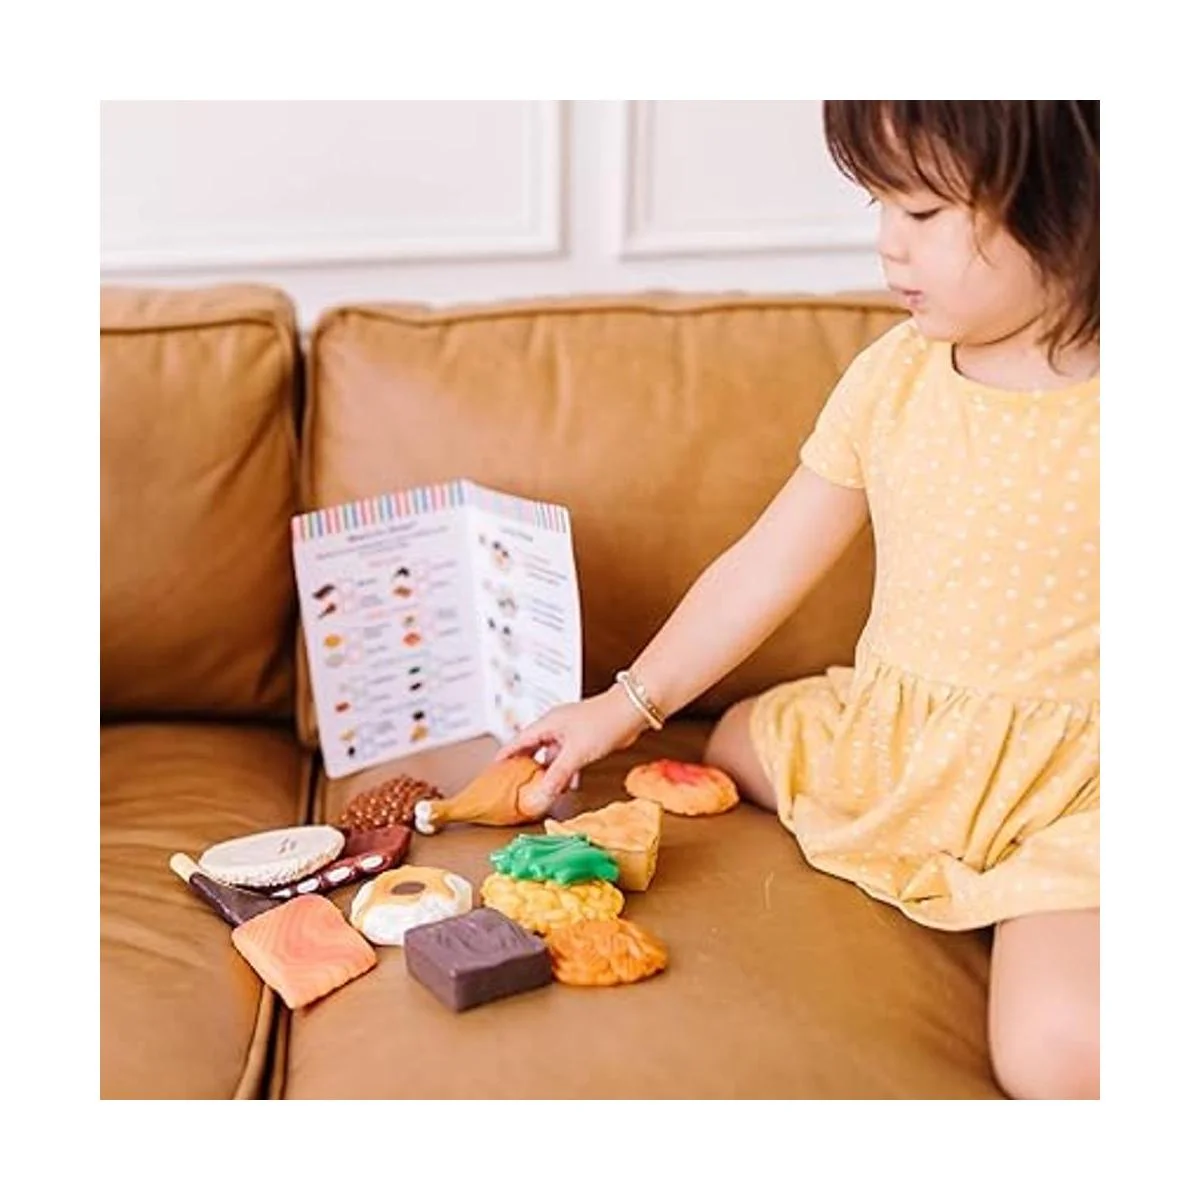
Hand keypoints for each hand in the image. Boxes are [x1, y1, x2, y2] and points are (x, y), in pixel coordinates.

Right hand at [493, 686, 648, 811]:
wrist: (632, 710)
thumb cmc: (604, 721)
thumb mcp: (575, 754)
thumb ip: (556, 776)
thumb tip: (540, 795)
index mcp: (546, 724)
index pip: (517, 741)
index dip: (504, 756)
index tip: (493, 771)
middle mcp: (555, 727)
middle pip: (532, 749)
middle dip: (525, 767)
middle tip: (516, 784)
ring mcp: (570, 733)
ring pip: (551, 755)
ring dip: (548, 772)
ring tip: (541, 789)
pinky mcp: (585, 739)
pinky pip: (568, 758)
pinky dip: (566, 772)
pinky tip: (568, 784)